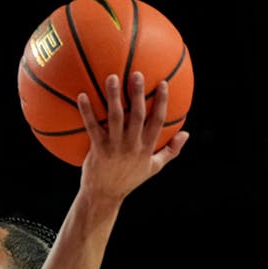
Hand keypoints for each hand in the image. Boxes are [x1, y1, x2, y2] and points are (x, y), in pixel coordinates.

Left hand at [76, 71, 189, 201]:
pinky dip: (86, 111)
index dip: (162, 101)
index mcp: (147, 147)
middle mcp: (132, 145)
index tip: (162, 83)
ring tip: (111, 77)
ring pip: (115, 117)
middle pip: (137, 115)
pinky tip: (81, 96)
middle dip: (138, 93)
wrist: (105, 195)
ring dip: (113, 97)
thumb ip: (171, 150)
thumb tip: (186, 133)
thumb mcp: (154, 167)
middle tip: (136, 73)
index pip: (158, 120)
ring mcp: (114, 146)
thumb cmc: (129, 179)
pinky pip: (92, 126)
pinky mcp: (97, 149)